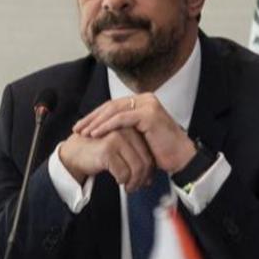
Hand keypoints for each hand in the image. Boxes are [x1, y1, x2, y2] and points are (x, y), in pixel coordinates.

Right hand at [58, 128, 155, 192]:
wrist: (73, 153)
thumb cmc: (96, 153)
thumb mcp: (119, 151)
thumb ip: (134, 157)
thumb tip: (150, 177)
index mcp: (131, 129)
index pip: (149, 153)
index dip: (149, 171)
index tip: (144, 181)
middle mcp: (125, 130)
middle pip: (145, 161)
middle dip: (142, 178)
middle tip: (136, 187)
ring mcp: (116, 138)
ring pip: (137, 167)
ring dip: (134, 182)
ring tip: (129, 187)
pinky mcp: (107, 149)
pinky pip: (124, 172)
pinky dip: (123, 180)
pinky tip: (118, 181)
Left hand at [73, 93, 197, 173]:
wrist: (180, 159)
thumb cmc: (160, 151)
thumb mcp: (137, 137)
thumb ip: (124, 129)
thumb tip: (100, 130)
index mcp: (142, 102)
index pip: (113, 106)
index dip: (95, 116)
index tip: (81, 126)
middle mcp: (145, 99)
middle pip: (111, 106)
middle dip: (92, 118)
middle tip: (77, 128)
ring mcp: (148, 104)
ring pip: (114, 110)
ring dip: (96, 122)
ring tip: (83, 132)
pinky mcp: (149, 113)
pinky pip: (122, 118)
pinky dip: (106, 125)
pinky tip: (95, 134)